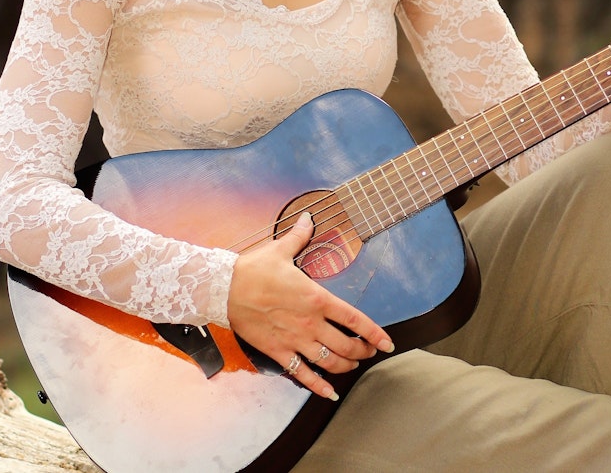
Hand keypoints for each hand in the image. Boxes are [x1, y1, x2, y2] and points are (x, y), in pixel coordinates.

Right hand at [227, 212, 393, 399]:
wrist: (223, 289)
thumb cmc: (253, 269)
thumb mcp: (280, 249)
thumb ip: (300, 236)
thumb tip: (307, 218)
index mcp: (317, 298)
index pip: (355, 319)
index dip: (374, 333)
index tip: (387, 342)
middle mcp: (311, 323)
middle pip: (347, 345)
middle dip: (362, 352)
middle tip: (368, 352)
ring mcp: (295, 340)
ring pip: (329, 362)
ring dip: (346, 366)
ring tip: (352, 365)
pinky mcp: (278, 352)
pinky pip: (302, 374)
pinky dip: (318, 386)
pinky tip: (330, 392)